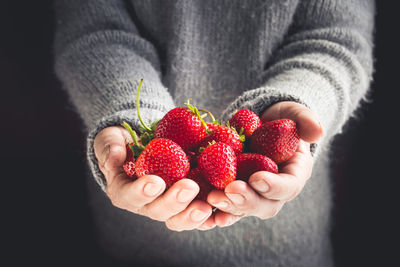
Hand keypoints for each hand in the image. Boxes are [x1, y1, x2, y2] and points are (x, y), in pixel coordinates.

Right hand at [93, 126, 213, 230]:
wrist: (145, 144)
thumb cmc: (124, 143)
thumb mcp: (111, 140)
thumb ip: (109, 147)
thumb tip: (114, 156)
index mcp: (124, 192)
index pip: (129, 196)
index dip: (141, 192)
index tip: (155, 182)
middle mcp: (146, 204)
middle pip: (159, 211)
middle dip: (174, 202)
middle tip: (189, 187)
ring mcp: (168, 206)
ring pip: (179, 218)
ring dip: (193, 214)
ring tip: (207, 206)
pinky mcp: (186, 203)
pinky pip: (197, 213)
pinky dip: (208, 215)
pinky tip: (220, 211)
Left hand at [205, 101, 322, 227]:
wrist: (262, 126)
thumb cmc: (281, 119)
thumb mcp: (294, 114)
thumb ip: (305, 120)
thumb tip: (317, 131)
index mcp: (293, 175)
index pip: (287, 186)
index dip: (273, 186)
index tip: (257, 178)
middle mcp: (274, 192)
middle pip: (263, 205)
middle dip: (246, 200)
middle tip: (229, 191)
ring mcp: (253, 194)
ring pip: (242, 208)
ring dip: (227, 206)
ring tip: (210, 199)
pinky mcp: (234, 192)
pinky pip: (225, 204)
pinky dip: (214, 209)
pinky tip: (202, 209)